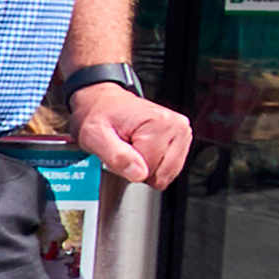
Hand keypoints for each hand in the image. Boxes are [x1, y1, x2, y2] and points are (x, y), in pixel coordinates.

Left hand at [73, 81, 194, 187]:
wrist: (106, 103)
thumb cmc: (101, 116)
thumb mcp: (96, 136)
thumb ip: (117, 156)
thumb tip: (139, 174)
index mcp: (161, 123)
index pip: (149, 171)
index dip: (128, 167)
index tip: (119, 150)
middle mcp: (177, 127)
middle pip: (161, 175)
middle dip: (140, 168)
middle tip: (125, 149)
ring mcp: (182, 134)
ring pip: (166, 174)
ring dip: (146, 167)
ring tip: (133, 148)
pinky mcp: (182, 141)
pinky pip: (168, 170)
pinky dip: (153, 164)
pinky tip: (143, 150)